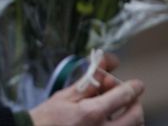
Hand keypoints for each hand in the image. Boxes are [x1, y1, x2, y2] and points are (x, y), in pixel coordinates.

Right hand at [29, 78, 144, 125]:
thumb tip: (103, 64)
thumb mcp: (66, 96)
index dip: (133, 87)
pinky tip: (108, 118)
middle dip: (133, 102)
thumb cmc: (48, 117)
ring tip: (114, 107)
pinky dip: (121, 124)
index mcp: (93, 113)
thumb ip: (89, 82)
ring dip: (129, 115)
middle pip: (135, 116)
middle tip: (123, 95)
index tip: (136, 84)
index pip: (124, 96)